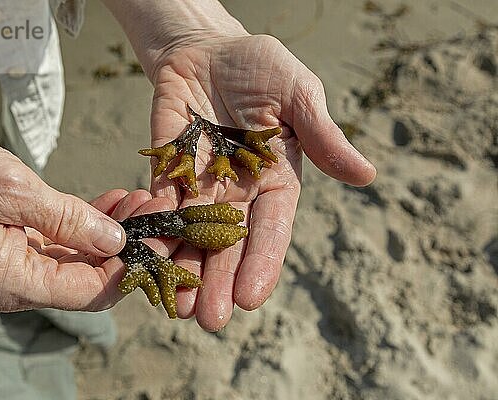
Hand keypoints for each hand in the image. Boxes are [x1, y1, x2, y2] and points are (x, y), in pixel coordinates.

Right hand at [0, 122, 169, 311]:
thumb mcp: (12, 189)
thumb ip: (69, 219)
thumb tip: (118, 240)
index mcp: (14, 282)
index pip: (94, 290)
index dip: (133, 264)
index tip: (161, 231)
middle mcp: (17, 284)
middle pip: (91, 277)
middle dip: (129, 245)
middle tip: (156, 208)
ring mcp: (14, 266)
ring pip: (80, 259)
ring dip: (111, 232)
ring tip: (140, 200)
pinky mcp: (12, 246)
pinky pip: (61, 243)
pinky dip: (87, 225)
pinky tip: (111, 203)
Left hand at [148, 35, 375, 330]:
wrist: (206, 49)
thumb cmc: (260, 66)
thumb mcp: (297, 93)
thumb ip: (322, 136)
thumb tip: (366, 175)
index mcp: (276, 179)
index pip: (271, 228)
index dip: (262, 262)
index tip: (252, 297)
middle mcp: (238, 192)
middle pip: (229, 244)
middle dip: (220, 280)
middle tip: (211, 319)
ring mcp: (200, 186)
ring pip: (191, 235)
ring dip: (184, 269)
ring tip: (178, 306)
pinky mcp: (166, 173)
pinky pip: (158, 206)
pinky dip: (152, 231)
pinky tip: (145, 259)